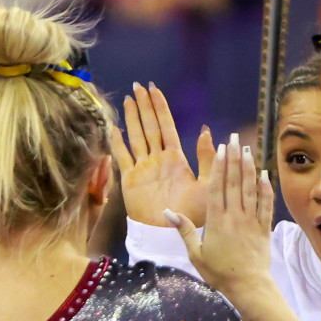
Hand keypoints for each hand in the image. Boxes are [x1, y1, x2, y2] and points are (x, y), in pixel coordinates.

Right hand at [118, 83, 212, 226]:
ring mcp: (143, 168)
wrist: (171, 235)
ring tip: (128, 99)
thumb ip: (206, 159)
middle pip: (149, 126)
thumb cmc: (191, 214)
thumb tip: (207, 131)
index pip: (166, 125)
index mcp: (176, 159)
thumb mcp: (206, 186)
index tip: (154, 88)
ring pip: (136, 136)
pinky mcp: (130, 180)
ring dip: (132, 118)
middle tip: (138, 85)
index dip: (160, 106)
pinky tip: (113, 127)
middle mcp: (158, 160)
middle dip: (144, 105)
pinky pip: (122, 156)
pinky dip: (117, 142)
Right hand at [165, 135, 274, 296]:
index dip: (219, 166)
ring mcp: (250, 220)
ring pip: (250, 189)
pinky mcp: (263, 227)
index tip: (220, 149)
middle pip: (233, 182)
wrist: (248, 286)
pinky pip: (265, 204)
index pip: (216, 187)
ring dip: (248, 167)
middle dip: (234, 158)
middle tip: (234, 139)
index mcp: (215, 221)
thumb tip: (168, 212)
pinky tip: (264, 174)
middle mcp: (234, 216)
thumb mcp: (196, 254)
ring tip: (247, 149)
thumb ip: (184, 231)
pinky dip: (265, 188)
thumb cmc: (219, 273)